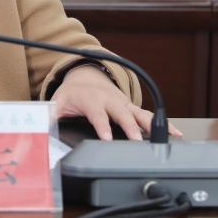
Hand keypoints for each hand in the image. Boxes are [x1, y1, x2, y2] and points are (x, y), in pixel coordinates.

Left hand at [51, 65, 181, 140]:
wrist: (85, 77)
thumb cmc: (73, 93)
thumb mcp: (59, 102)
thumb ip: (51, 114)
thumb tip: (41, 125)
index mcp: (92, 100)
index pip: (97, 114)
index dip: (102, 126)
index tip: (107, 138)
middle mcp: (110, 100)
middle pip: (122, 114)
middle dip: (130, 127)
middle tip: (137, 141)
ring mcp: (123, 103)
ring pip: (140, 114)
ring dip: (151, 125)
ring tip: (165, 136)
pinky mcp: (131, 107)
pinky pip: (148, 115)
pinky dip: (163, 123)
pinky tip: (175, 132)